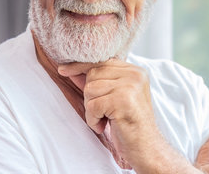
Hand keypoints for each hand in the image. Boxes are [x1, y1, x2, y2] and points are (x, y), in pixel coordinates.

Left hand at [58, 59, 188, 172]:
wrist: (145, 147)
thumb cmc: (128, 123)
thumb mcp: (113, 97)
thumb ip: (96, 81)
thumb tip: (71, 69)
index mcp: (134, 71)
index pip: (101, 60)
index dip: (80, 66)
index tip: (63, 70)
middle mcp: (135, 75)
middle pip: (93, 74)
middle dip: (90, 96)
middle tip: (103, 112)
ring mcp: (130, 86)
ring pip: (90, 89)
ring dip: (91, 109)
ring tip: (106, 119)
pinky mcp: (123, 100)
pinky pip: (93, 105)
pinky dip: (93, 119)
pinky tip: (105, 125)